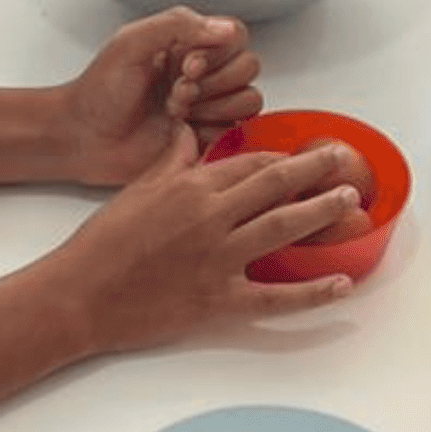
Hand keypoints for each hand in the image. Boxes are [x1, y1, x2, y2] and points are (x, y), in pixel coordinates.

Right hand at [54, 127, 355, 352]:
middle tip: (343, 164)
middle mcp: (212, 217)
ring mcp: (219, 259)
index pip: (251, 163)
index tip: (305, 155)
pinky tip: (341, 283)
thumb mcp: (136, 188)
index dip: (284, 158)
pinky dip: (313, 292)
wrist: (79, 294)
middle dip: (315, 172)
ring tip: (351, 202)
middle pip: (276, 186)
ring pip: (284, 229)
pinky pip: (277, 297)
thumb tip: (186, 131)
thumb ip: (170, 159)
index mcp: (191, 186)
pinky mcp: (219, 300)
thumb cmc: (102, 243)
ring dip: (322, 213)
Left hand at [60, 7, 261, 186]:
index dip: (218, 51)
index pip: (235, 34)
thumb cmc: (99, 91)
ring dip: (214, 106)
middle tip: (175, 90)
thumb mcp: (131, 42)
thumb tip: (223, 28)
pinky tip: (182, 130)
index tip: (185, 63)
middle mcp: (203, 72)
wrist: (83, 137)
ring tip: (176, 110)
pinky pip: (239, 131)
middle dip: (214, 81)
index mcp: (187, 43)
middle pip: (248, 66)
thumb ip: (177, 24)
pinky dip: (213, 130)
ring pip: (249, 99)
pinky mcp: (208, 137)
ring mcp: (208, 105)